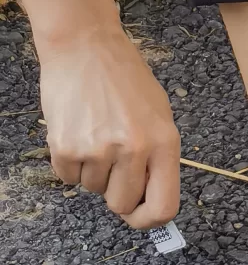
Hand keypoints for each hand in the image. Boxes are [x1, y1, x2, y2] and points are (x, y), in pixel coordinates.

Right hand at [38, 24, 180, 228]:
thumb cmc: (124, 75)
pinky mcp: (67, 148)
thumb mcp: (157, 110)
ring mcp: (99, 150)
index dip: (149, 219)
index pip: (164, 206)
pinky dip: (71, 161)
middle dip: (115, 189)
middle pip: (122, 204)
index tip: (138, 213)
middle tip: (113, 158)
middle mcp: (134, 149)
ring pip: (93, 189)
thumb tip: (150, 195)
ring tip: (97, 130)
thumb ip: (156, 153)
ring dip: (93, 168)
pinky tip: (79, 129)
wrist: (86, 45)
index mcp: (163, 140)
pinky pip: (68, 178)